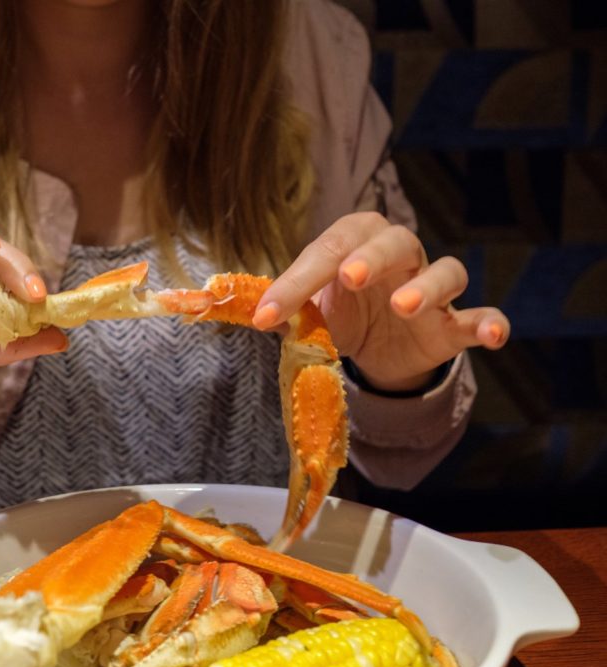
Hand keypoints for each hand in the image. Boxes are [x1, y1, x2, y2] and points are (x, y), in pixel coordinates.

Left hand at [251, 212, 508, 392]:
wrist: (379, 350)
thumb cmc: (344, 314)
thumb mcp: (310, 311)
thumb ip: (285, 309)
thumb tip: (250, 313)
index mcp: (356, 243)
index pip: (327, 250)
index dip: (296, 282)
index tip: (266, 315)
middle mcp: (400, 255)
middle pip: (394, 242)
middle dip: (371, 257)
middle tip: (348, 276)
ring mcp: (433, 288)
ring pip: (445, 271)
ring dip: (427, 286)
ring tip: (404, 306)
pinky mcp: (455, 323)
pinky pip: (482, 315)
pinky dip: (491, 322)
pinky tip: (490, 334)